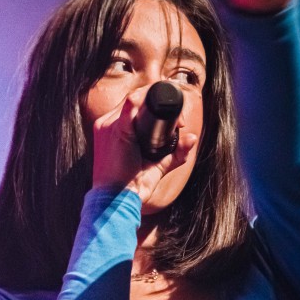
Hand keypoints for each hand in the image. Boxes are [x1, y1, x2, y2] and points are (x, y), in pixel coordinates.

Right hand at [89, 85, 197, 203]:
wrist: (115, 202)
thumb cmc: (131, 186)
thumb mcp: (157, 166)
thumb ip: (176, 153)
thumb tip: (192, 137)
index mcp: (112, 129)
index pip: (133, 105)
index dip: (155, 105)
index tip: (176, 121)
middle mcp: (107, 124)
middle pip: (136, 98)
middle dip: (160, 102)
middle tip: (180, 121)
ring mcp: (108, 125)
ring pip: (136, 97)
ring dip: (158, 102)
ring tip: (178, 121)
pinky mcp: (116, 131)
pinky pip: (130, 106)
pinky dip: (147, 102)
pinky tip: (161, 107)